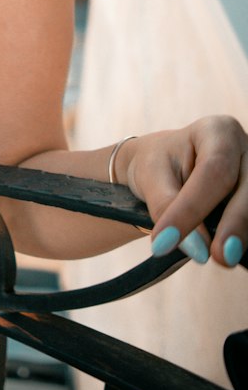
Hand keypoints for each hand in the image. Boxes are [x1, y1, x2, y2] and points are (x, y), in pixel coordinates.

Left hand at [122, 114, 247, 267]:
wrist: (162, 167)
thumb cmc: (156, 166)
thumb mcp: (150, 178)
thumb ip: (167, 208)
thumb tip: (199, 249)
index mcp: (217, 131)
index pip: (213, 171)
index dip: (193, 208)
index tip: (166, 241)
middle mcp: (244, 149)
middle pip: (246, 187)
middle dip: (235, 224)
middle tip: (221, 257)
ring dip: (242, 232)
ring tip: (224, 257)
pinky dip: (244, 234)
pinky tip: (233, 248)